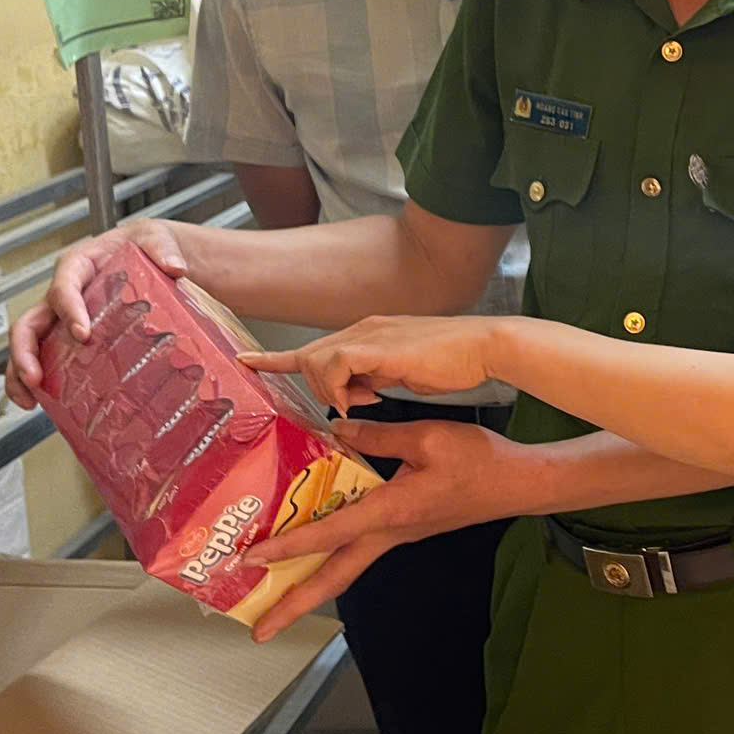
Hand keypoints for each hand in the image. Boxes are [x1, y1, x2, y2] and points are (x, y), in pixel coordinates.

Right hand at [4, 221, 192, 408]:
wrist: (151, 257)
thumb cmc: (145, 246)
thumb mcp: (155, 238)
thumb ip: (161, 248)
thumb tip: (174, 266)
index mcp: (78, 267)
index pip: (63, 288)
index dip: (68, 311)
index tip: (83, 334)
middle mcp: (62, 294)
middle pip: (30, 322)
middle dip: (25, 351)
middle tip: (35, 377)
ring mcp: (62, 319)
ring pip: (29, 344)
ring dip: (21, 372)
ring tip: (29, 399)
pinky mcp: (70, 337)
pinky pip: (46, 358)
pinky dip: (38, 382)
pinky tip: (43, 404)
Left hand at [241, 419, 537, 639]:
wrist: (519, 482)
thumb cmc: (480, 461)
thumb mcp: (428, 438)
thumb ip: (377, 436)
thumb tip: (335, 429)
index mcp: (391, 512)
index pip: (330, 534)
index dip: (289, 545)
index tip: (253, 558)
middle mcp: (390, 534)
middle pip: (334, 579)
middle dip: (294, 606)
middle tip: (259, 630)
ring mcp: (398, 535)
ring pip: (345, 568)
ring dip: (308, 587)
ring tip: (275, 601)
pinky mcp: (405, 528)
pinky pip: (359, 547)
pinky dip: (330, 555)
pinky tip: (314, 543)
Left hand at [242, 315, 499, 416]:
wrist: (484, 346)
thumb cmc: (455, 363)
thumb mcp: (404, 376)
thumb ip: (375, 381)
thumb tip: (354, 396)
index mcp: (368, 337)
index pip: (314, 348)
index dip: (278, 358)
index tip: (248, 363)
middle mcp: (362, 330)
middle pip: (309, 355)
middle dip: (303, 378)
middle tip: (330, 396)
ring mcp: (368, 334)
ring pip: (315, 358)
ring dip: (328, 389)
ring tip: (361, 402)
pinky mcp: (377, 345)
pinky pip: (334, 363)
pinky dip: (337, 385)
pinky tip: (358, 400)